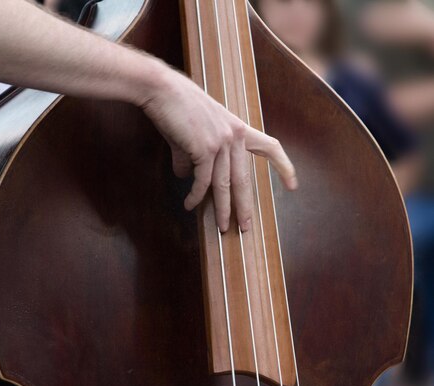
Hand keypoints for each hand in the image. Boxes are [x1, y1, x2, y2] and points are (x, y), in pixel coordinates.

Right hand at [138, 67, 297, 232]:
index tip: (292, 186)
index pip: (270, 147)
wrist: (162, 90)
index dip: (283, 167)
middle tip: (244, 227)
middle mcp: (234, 136)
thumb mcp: (193, 133)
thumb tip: (186, 176)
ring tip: (220, 227)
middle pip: (243, 179)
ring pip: (224, 185)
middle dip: (244, 206)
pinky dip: (196, 196)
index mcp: (238, 128)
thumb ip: (193, 155)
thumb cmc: (175, 107)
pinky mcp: (204, 149)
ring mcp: (221, 142)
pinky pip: (202, 181)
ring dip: (221, 209)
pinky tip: (190, 205)